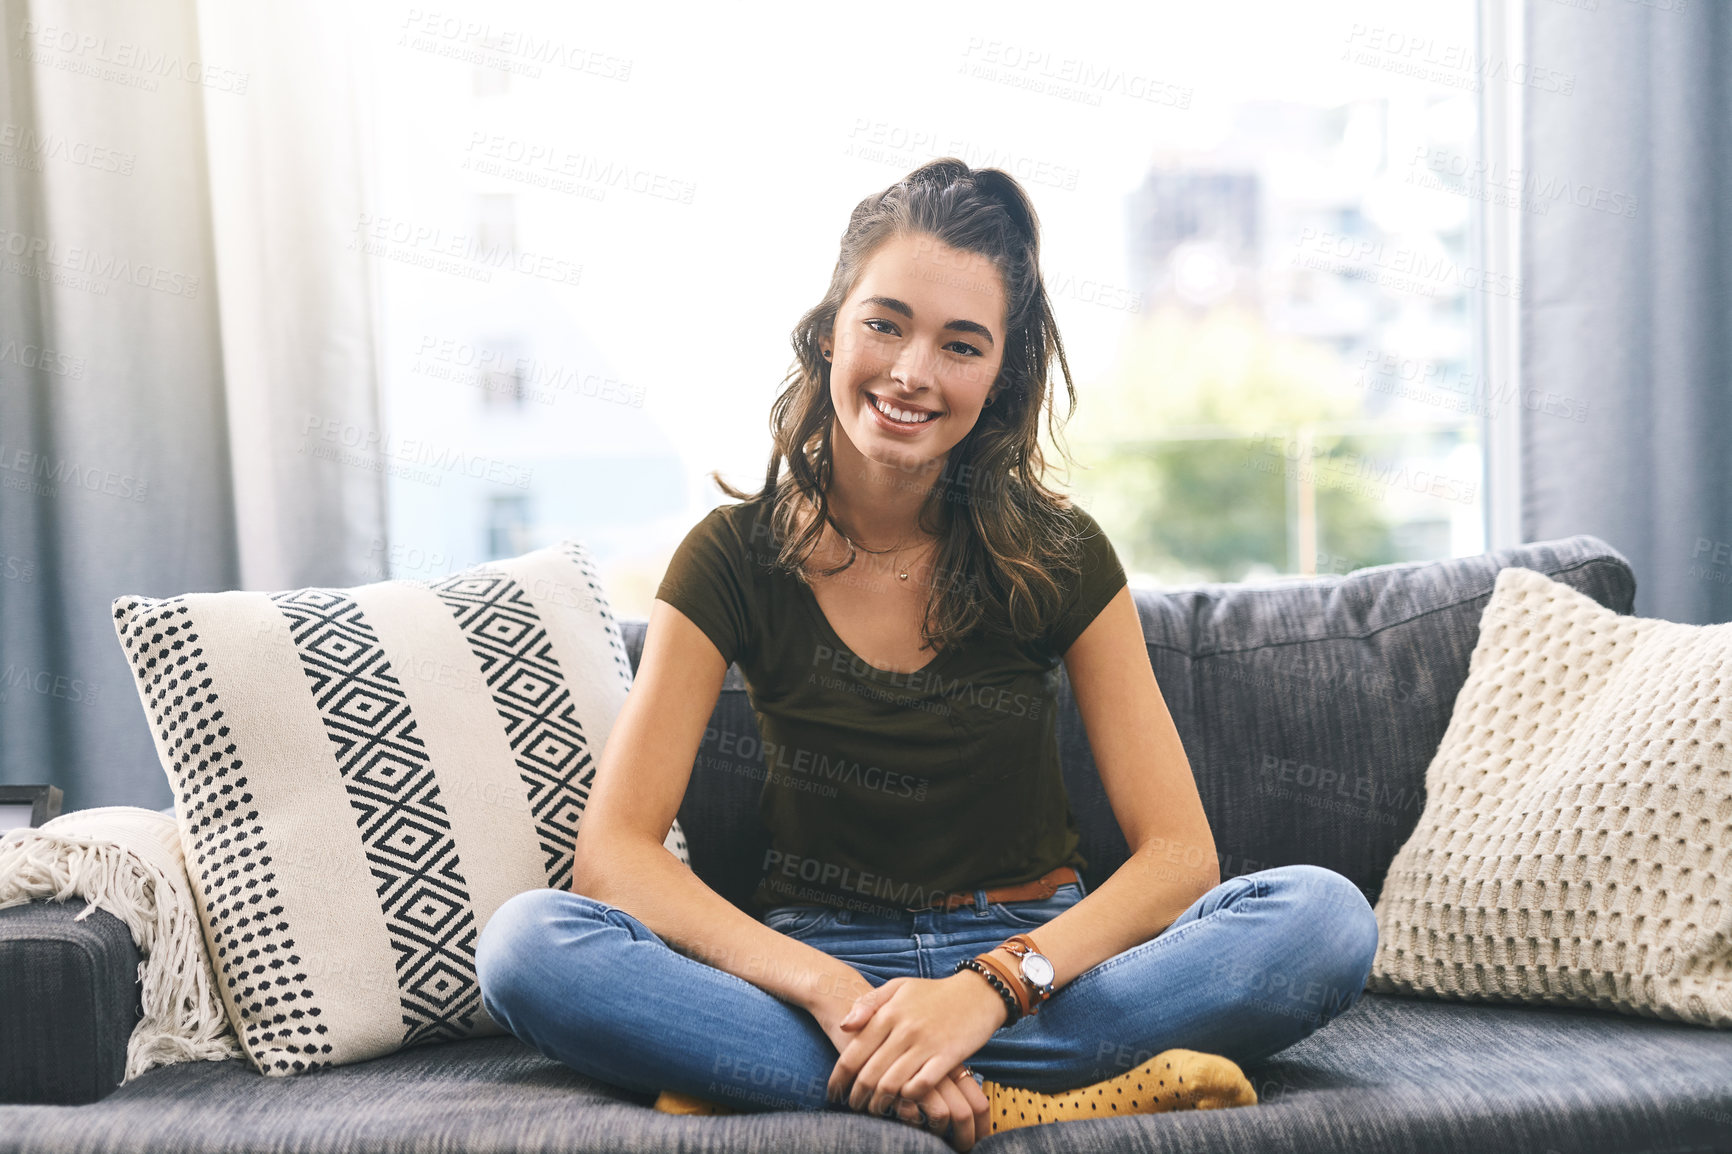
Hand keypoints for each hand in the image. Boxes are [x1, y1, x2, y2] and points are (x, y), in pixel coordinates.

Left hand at [822, 973, 1006, 1150]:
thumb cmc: (933, 993)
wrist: (978, 993)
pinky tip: (904, 1100)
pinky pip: (922, 1085)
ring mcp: (926, 1044)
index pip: (853, 1053)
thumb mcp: (898, 987)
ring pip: (892, 1084)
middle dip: (856, 1096)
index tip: (833, 1091)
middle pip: (869, 1074)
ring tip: (874, 1109)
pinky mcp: (948, 1057)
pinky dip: (909, 1097)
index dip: (838, 1078)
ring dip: (879, 1103)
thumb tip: (843, 1025)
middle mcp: (904, 1029)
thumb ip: (869, 1003)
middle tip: (852, 1105)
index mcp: (888, 1012)